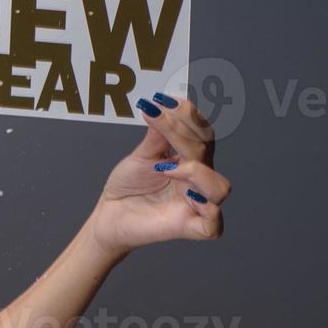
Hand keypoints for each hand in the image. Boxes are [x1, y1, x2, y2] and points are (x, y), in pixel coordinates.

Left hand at [89, 93, 231, 256]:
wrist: (108, 216)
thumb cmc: (127, 187)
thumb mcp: (141, 157)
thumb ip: (157, 135)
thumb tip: (163, 105)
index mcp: (190, 160)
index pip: (202, 134)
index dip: (188, 116)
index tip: (164, 100)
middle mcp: (198, 181)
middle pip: (206, 153)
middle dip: (182, 132)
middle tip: (155, 117)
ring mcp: (197, 205)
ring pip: (219, 187)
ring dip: (195, 172)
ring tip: (166, 168)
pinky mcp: (190, 228)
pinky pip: (213, 224)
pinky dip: (207, 210)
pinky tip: (188, 196)